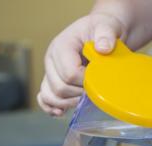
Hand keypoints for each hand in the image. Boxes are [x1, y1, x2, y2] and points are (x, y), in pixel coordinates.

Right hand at [37, 0, 151, 115]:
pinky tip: (61, 113)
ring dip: (67, 104)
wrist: (102, 33)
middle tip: (96, 92)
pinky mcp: (53, 81)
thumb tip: (103, 48)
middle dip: (79, 95)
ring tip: (83, 101)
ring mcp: (51, 71)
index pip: (69, 73)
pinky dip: (51, 108)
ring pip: (50, 95)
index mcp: (62, 46)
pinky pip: (44, 98)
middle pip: (59, 88)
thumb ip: (106, 35)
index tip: (99, 80)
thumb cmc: (104, 30)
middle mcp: (52, 59)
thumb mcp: (107, 27)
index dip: (86, 82)